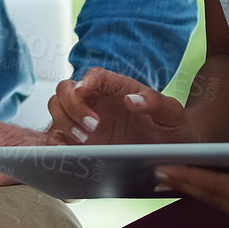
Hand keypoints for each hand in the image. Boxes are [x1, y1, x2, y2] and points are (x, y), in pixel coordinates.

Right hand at [48, 68, 197, 145]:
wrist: (172, 153)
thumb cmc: (172, 128)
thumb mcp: (173, 114)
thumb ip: (156, 102)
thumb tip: (132, 99)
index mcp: (117, 88)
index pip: (94, 75)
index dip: (85, 80)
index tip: (84, 91)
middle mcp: (98, 101)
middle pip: (66, 88)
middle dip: (72, 105)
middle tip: (93, 126)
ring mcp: (85, 119)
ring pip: (56, 107)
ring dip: (64, 122)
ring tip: (86, 140)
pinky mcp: (80, 140)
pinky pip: (56, 134)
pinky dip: (55, 140)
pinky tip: (70, 149)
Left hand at [156, 125, 228, 227]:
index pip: (224, 189)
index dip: (192, 178)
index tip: (164, 168)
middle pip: (220, 202)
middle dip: (188, 186)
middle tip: (155, 172)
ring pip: (227, 207)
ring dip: (200, 192)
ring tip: (170, 177)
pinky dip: (218, 195)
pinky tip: (202, 184)